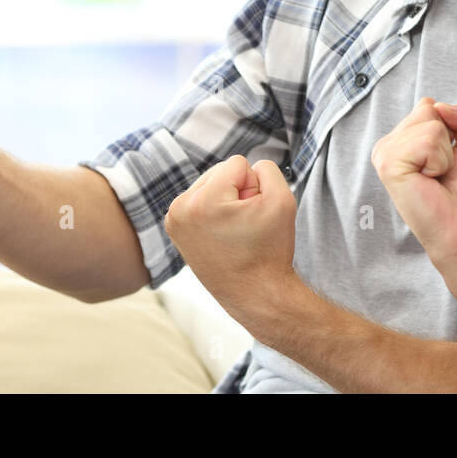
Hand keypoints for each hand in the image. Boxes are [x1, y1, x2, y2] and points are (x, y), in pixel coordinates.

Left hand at [164, 155, 297, 327]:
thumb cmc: (269, 250)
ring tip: (234, 230)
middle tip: (245, 225)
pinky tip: (222, 233)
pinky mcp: (174, 227)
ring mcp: (174, 219)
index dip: (255, 186)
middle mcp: (181, 208)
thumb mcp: (282, 200)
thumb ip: (267, 169)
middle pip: (220, 170)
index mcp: (203, 201)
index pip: (238, 163)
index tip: (254, 216)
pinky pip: (200, 199)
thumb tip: (247, 168)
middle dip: (238, 191)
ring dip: (226, 200)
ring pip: (210, 183)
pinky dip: (215, 210)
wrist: (255, 293)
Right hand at [371, 97, 456, 268]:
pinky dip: (440, 161)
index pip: (428, 105)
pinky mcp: (389, 164)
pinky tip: (429, 181)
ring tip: (435, 178)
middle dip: (447, 139)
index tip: (445, 160)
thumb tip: (442, 106)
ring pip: (431, 124)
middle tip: (440, 172)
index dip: (450, 129)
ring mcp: (384, 153)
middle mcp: (387, 145)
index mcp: (399, 139)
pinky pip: (428, 140)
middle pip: (428, 109)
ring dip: (445, 154)